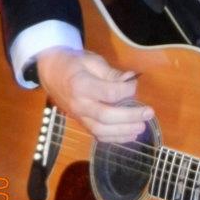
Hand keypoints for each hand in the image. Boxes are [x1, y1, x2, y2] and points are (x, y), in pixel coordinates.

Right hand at [36, 48, 153, 143]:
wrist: (50, 73)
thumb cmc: (74, 63)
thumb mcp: (92, 61)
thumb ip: (111, 73)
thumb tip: (131, 79)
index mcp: (81, 85)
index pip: (109, 93)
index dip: (127, 91)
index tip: (135, 84)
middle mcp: (79, 105)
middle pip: (106, 116)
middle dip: (130, 117)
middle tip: (148, 113)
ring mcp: (79, 117)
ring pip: (102, 131)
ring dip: (124, 131)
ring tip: (142, 127)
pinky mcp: (81, 123)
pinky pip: (97, 135)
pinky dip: (115, 138)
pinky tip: (130, 135)